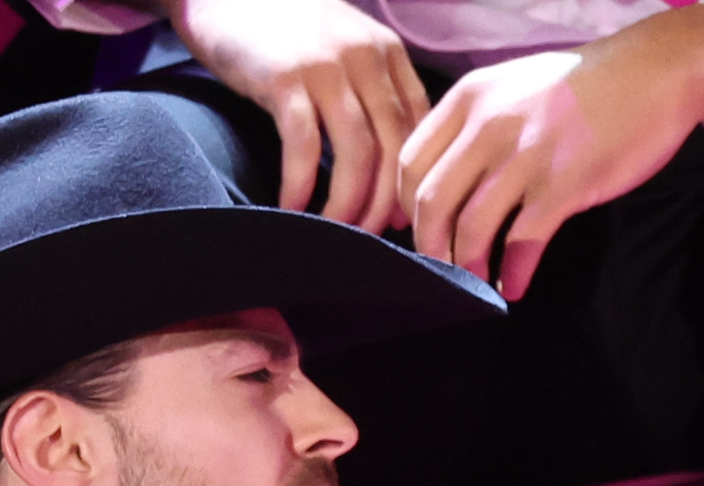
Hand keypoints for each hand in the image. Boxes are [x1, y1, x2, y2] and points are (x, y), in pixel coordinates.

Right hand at [166, 0, 428, 228]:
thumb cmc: (285, 30)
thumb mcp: (343, 48)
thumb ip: (372, 90)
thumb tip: (390, 166)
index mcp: (387, 53)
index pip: (419, 128)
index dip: (412, 180)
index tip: (401, 218)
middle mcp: (365, 57)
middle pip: (394, 148)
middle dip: (385, 204)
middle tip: (369, 237)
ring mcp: (326, 66)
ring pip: (357, 153)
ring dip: (349, 203)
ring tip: (335, 231)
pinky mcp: (284, 77)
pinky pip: (303, 146)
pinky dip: (301, 184)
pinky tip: (293, 208)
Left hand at [397, 6, 703, 297]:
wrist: (653, 74)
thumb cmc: (585, 85)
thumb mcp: (514, 86)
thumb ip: (477, 123)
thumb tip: (450, 175)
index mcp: (470, 99)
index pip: (410, 162)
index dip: (404, 206)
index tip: (417, 231)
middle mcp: (489, 125)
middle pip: (431, 200)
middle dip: (429, 246)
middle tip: (439, 268)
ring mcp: (527, 156)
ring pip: (472, 226)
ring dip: (467, 265)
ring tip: (474, 283)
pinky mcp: (564, 184)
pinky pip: (524, 240)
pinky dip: (513, 270)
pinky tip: (514, 285)